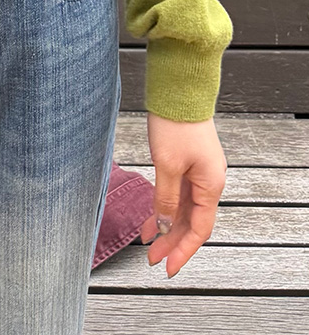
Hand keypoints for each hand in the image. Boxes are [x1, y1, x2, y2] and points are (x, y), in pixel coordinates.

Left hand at [139, 112, 226, 277]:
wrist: (179, 90)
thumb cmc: (175, 124)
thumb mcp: (166, 165)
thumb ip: (166, 198)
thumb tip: (165, 224)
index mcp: (210, 185)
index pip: (199, 229)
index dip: (183, 250)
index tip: (167, 267)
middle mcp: (209, 181)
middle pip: (192, 221)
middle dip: (172, 241)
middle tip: (152, 259)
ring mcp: (199, 171)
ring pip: (184, 208)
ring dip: (167, 225)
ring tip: (148, 242)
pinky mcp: (188, 162)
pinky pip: (179, 192)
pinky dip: (165, 206)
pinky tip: (151, 215)